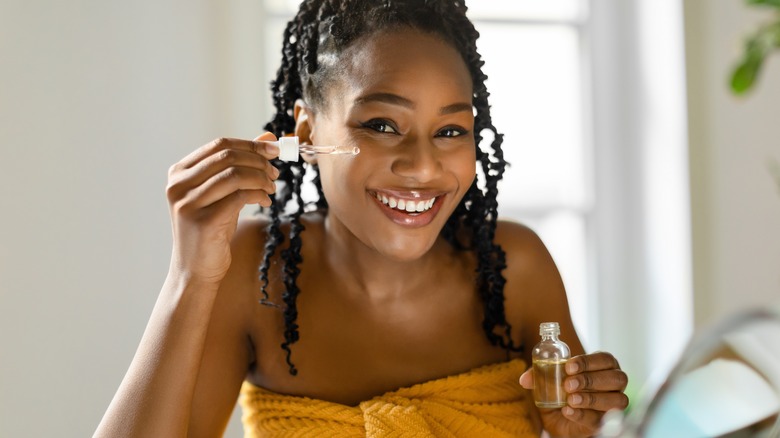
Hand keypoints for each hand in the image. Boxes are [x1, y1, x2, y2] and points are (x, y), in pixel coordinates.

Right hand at [165, 132, 279, 283]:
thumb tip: (268, 138)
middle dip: (258, 161)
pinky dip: (258, 194)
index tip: (275, 149)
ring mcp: (188, 203)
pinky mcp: (203, 221)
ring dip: (260, 178)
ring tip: (272, 187)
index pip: (219, 145)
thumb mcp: (223, 193)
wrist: (195, 270)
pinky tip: (265, 200)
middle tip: (275, 172)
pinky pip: (238, 197)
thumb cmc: (211, 229)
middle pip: (227, 157)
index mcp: (179, 173)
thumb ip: (239, 165)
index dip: (250, 145)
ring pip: (234, 175)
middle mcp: (178, 185)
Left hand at [519, 352, 628, 436]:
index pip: (605, 359)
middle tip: (568, 384)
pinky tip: (569, 411)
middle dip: (590, 380)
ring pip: (616, 399)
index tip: (569, 367)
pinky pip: (601, 419)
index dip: (589, 362)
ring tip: (570, 399)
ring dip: (591, 398)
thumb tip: (524, 379)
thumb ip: (538, 376)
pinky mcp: (605, 422)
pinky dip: (584, 415)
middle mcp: (614, 384)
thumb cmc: (560, 391)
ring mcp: (613, 404)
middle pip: (616, 378)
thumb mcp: (548, 380)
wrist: (559, 418)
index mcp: (603, 366)